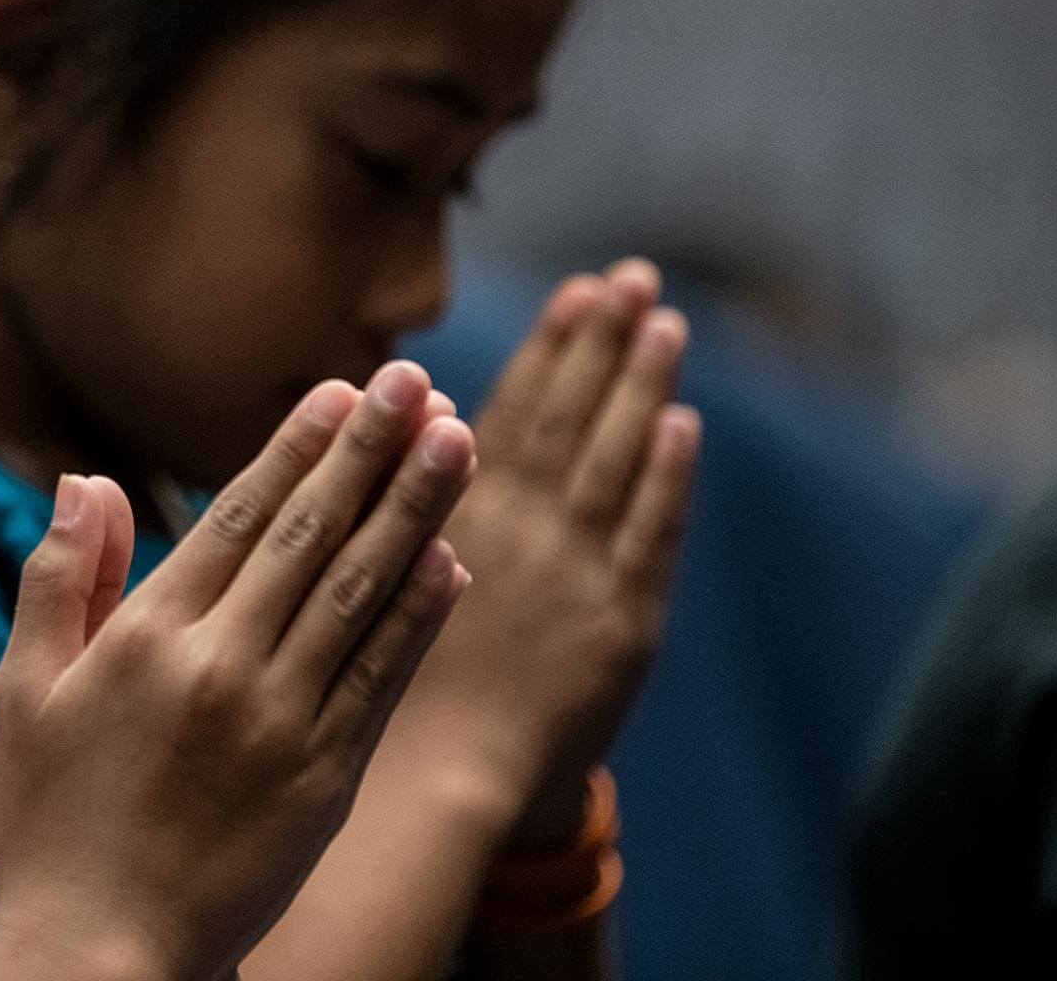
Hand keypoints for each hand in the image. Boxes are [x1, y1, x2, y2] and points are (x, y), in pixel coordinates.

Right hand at [0, 361, 474, 980]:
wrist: (104, 952)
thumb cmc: (50, 821)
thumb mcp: (25, 693)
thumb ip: (61, 579)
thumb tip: (87, 480)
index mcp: (148, 639)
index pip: (238, 516)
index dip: (297, 447)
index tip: (343, 389)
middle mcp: (224, 669)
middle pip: (311, 537)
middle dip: (370, 451)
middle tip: (416, 382)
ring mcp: (284, 725)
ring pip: (360, 595)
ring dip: (415, 513)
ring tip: (459, 441)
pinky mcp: (327, 780)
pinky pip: (384, 681)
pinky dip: (420, 618)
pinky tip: (455, 564)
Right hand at [379, 259, 700, 850]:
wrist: (438, 778)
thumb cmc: (394, 675)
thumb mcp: (374, 574)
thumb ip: (396, 503)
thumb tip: (422, 424)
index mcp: (457, 514)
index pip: (514, 411)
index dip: (550, 348)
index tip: (577, 289)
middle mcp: (520, 531)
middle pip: (570, 417)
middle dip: (604, 342)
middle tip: (633, 276)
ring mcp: (576, 574)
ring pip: (616, 459)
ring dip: (642, 385)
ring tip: (665, 320)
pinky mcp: (622, 625)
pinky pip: (652, 535)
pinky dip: (669, 476)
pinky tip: (682, 422)